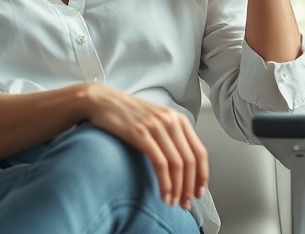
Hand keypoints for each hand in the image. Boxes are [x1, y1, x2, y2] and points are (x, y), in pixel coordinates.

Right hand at [81, 84, 208, 209]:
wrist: (102, 100)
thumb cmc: (127, 114)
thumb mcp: (155, 120)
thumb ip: (170, 137)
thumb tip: (181, 166)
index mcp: (178, 119)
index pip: (200, 151)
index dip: (202, 175)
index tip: (199, 192)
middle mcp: (171, 121)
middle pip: (190, 161)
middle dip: (190, 187)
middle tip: (186, 204)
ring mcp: (156, 126)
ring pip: (177, 164)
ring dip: (177, 189)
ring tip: (173, 203)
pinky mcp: (140, 134)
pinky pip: (160, 163)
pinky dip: (165, 183)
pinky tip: (163, 194)